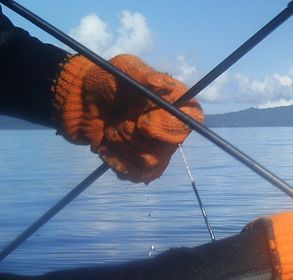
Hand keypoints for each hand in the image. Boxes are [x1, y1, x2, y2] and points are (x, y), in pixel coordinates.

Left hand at [53, 54, 203, 182]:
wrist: (82, 100)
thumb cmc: (107, 80)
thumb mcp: (124, 68)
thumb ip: (143, 75)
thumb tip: (161, 84)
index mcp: (177, 105)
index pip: (189, 123)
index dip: (166, 127)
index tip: (143, 121)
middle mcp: (172, 131)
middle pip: (167, 147)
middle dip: (134, 134)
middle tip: (117, 120)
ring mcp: (159, 151)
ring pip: (150, 162)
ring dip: (122, 146)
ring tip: (109, 131)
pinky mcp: (142, 166)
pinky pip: (138, 176)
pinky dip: (117, 162)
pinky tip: (105, 147)